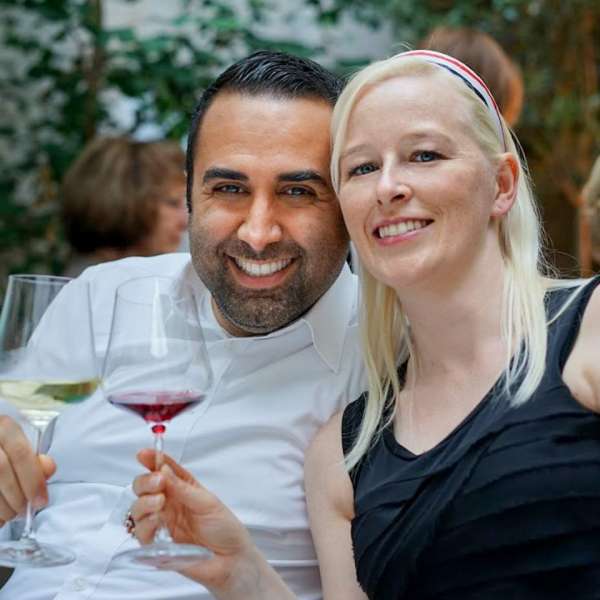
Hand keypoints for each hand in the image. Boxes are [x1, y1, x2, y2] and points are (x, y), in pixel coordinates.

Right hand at [0, 415, 55, 524]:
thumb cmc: (6, 449)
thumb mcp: (19, 446)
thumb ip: (34, 458)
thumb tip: (49, 469)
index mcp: (4, 426)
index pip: (20, 453)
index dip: (33, 480)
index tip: (41, 500)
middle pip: (1, 470)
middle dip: (17, 496)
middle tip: (24, 511)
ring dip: (2, 507)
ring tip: (10, 514)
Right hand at [132, 449, 255, 590]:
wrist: (231, 560)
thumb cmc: (224, 529)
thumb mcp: (207, 502)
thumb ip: (183, 488)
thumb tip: (163, 469)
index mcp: (182, 488)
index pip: (163, 469)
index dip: (153, 459)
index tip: (144, 454)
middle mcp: (169, 503)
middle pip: (143, 487)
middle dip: (145, 481)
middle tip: (158, 482)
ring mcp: (162, 523)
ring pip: (137, 508)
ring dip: (144, 502)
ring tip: (160, 502)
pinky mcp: (157, 544)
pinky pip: (140, 533)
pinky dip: (145, 524)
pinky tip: (157, 522)